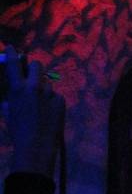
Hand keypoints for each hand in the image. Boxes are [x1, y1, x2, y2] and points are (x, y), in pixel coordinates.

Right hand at [4, 46, 65, 175]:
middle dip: (33, 67)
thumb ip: (12, 97)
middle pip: (36, 65)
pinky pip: (55, 95)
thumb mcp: (9, 111)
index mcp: (17, 89)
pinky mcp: (61, 100)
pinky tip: (49, 113)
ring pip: (46, 83)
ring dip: (43, 89)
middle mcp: (34, 87)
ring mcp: (49, 93)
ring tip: (40, 104)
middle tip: (31, 74)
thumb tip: (14, 89)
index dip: (11, 54)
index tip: (12, 49)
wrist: (36, 144)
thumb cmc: (18, 130)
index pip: (12, 64)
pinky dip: (52, 101)